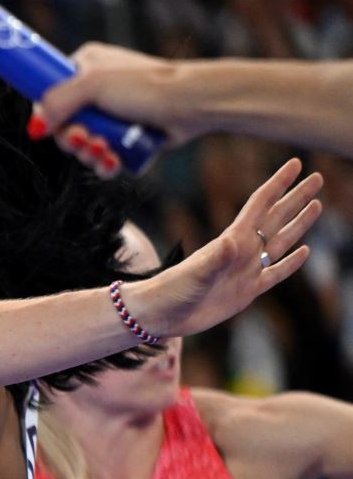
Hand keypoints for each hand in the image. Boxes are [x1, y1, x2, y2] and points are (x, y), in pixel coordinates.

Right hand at [33, 44, 190, 175]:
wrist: (192, 104)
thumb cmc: (147, 87)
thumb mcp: (93, 85)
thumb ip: (57, 102)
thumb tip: (34, 127)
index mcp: (86, 67)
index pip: (50, 95)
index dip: (49, 117)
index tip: (54, 129)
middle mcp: (96, 90)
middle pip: (65, 125)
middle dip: (73, 140)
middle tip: (86, 141)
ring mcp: (112, 114)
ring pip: (84, 145)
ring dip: (89, 154)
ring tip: (105, 152)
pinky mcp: (126, 136)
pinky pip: (103, 156)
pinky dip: (105, 163)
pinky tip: (114, 163)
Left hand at [131, 158, 320, 337]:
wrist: (161, 315)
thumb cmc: (172, 290)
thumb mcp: (196, 273)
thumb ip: (216, 258)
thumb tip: (233, 242)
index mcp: (232, 240)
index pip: (261, 203)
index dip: (279, 183)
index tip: (295, 163)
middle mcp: (242, 251)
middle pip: (276, 218)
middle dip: (296, 198)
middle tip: (317, 177)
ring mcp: (246, 270)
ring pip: (281, 242)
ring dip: (299, 224)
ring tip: (317, 205)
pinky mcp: (247, 291)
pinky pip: (276, 273)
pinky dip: (291, 263)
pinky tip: (305, 251)